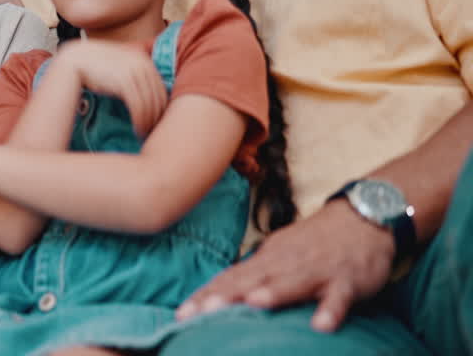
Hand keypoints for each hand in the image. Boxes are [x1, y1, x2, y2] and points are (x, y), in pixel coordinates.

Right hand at [53, 40, 166, 136]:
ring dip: (149, 122)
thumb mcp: (119, 64)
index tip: (157, 121)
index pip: (161, 88)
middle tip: (153, 131)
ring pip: (149, 103)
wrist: (75, 59)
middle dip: (157, 117)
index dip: (162, 108)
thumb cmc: (94, 65)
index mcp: (144, 60)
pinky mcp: (124, 82)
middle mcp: (142, 64)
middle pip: (157, 97)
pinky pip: (138, 106)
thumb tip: (146, 95)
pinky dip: (140, 120)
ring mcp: (134, 72)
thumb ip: (134, 74)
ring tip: (144, 133)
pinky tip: (137, 129)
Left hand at [177, 200, 393, 331]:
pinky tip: (322, 326)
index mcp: (266, 259)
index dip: (206, 296)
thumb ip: (252, 275)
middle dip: (225, 297)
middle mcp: (285, 263)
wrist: (362, 216)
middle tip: (199, 314)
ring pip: (291, 283)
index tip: (181, 314)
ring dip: (273, 293)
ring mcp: (316, 271)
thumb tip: (220, 293)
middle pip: (250, 280)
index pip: (229, 279)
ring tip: (253, 304)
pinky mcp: (347, 280)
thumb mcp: (279, 255)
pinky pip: (339, 297)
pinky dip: (331, 310)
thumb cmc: (314, 243)